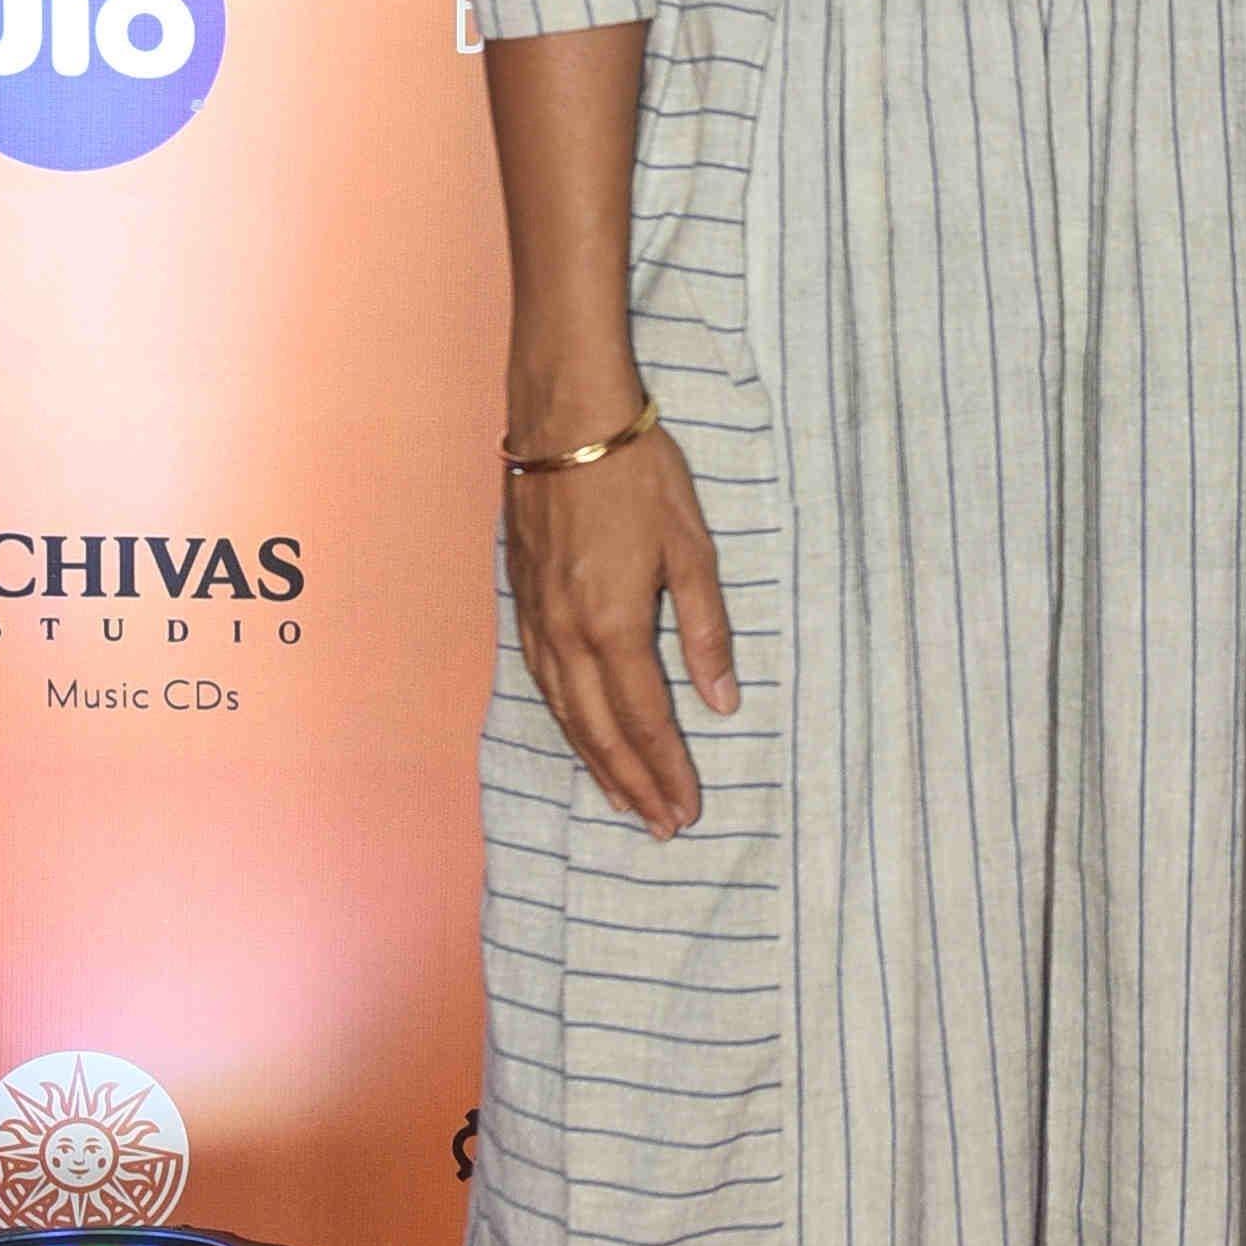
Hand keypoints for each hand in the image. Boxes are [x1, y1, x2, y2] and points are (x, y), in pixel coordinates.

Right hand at [504, 425, 737, 839]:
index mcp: (614, 623)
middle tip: (661, 826)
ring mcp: (537, 620)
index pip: (646, 719)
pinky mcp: (523, 602)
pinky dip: (565, 720)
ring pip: (566, 713)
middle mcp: (567, 634)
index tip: (689, 809)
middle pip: (601, 730)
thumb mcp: (692, 547)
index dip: (668, 770)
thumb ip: (706, 628)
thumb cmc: (637, 473)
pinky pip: (542, 681)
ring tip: (622, 800)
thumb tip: (723, 700)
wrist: (564, 420)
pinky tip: (579, 733)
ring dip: (596, 762)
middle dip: (633, 784)